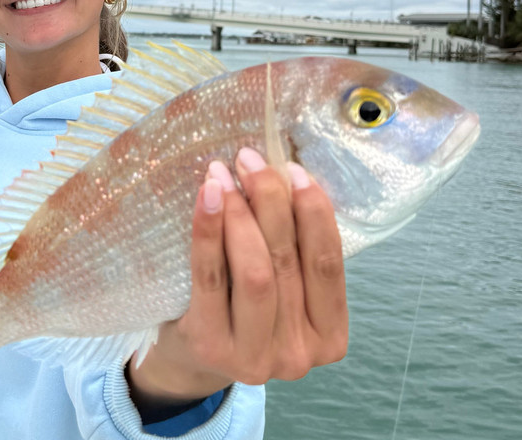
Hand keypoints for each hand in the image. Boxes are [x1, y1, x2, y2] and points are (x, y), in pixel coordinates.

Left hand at [127, 147, 347, 416]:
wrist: (192, 362)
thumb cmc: (243, 311)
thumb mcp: (283, 291)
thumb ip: (294, 252)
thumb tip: (284, 174)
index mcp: (330, 335)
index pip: (329, 264)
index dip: (315, 212)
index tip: (295, 170)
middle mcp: (299, 354)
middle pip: (289, 261)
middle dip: (270, 200)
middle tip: (249, 159)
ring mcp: (256, 357)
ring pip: (256, 271)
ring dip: (241, 212)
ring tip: (224, 175)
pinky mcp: (212, 347)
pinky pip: (212, 277)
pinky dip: (210, 230)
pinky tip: (208, 197)